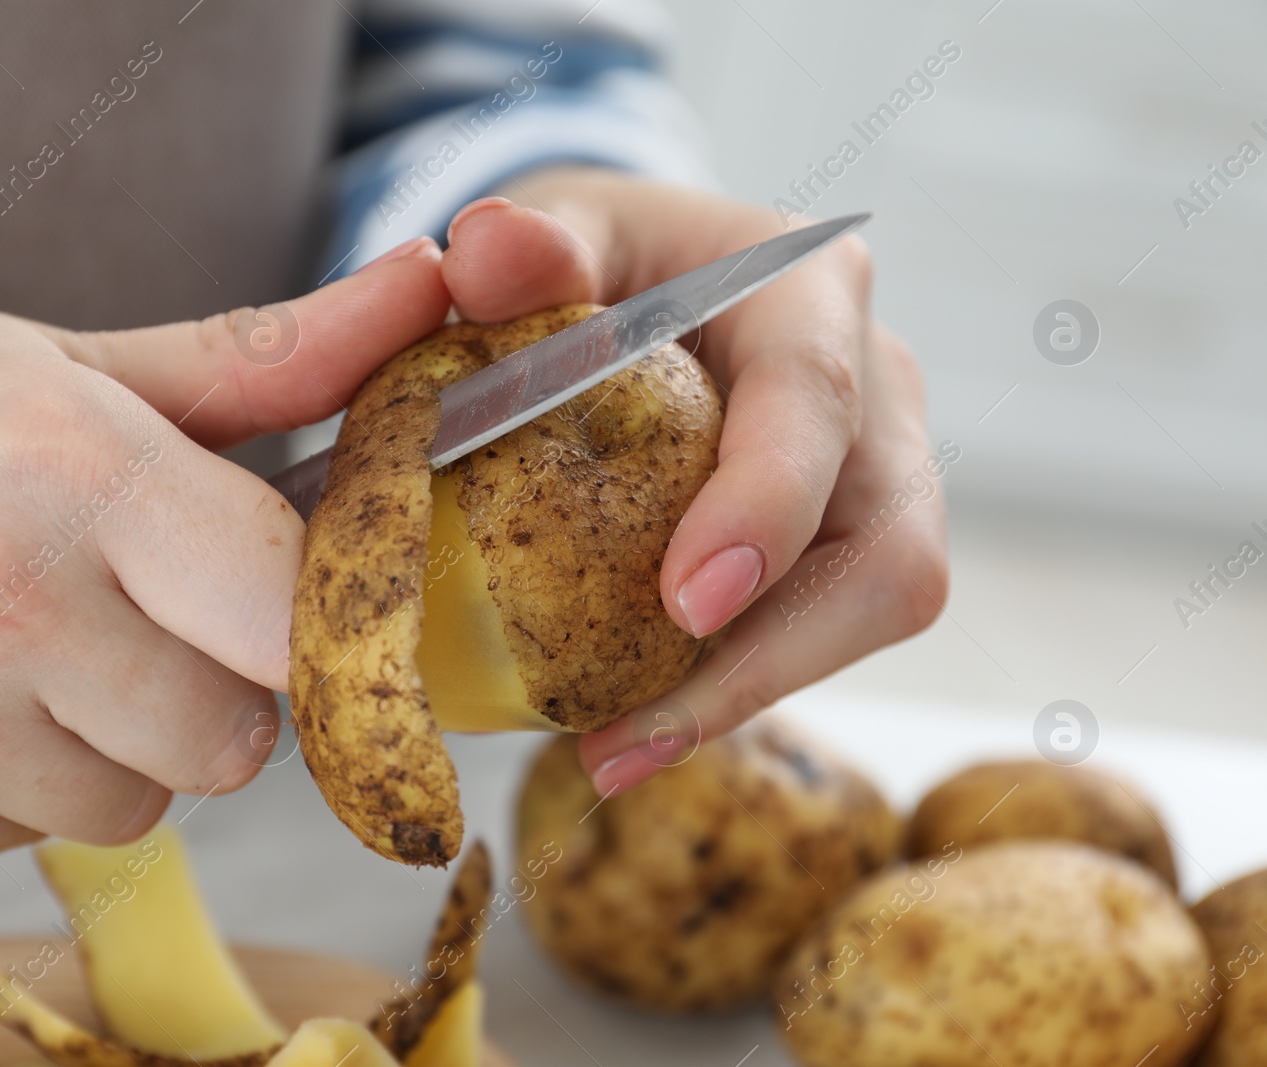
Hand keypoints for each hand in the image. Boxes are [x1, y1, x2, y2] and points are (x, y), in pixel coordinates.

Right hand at [0, 236, 449, 861]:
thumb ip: (262, 359)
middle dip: (203, 693)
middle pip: (237, 740)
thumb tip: (423, 298)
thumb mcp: (61, 366)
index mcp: (71, 462)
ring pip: (137, 809)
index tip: (252, 593)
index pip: (294, 606)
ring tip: (6, 653)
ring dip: (102, 751)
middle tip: (119, 620)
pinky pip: (19, 842)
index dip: (293, 611)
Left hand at [439, 168, 948, 791]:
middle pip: (885, 547)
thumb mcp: (558, 227)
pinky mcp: (845, 535)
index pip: (815, 400)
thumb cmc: (604, 250)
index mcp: (807, 289)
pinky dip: (733, 684)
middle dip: (774, 655)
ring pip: (870, 609)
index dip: (766, 508)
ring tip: (613, 750)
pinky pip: (821, 629)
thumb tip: (480, 247)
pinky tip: (631, 726)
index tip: (684, 604)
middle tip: (629, 732)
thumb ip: (528, 243)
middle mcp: (874, 383)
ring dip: (748, 693)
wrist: (639, 273)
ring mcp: (874, 468)